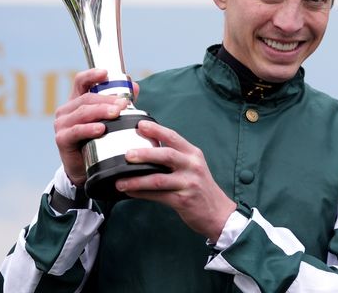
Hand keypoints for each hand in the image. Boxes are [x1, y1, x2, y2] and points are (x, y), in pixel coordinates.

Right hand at [53, 69, 138, 185]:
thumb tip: (135, 86)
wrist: (84, 169)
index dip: (92, 75)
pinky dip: (89, 129)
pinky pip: (76, 131)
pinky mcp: (62, 139)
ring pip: (83, 112)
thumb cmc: (96, 140)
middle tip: (124, 103)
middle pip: (87, 98)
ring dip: (101, 111)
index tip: (106, 73)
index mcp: (77, 101)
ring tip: (116, 113)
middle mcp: (66, 110)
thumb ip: (120, 103)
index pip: (81, 82)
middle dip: (107, 99)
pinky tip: (101, 129)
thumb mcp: (108, 120)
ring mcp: (62, 124)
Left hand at [115, 120, 236, 241]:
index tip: (140, 125)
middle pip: (166, 155)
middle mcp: (192, 166)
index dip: (156, 130)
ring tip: (120, 182)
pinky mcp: (183, 200)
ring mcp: (189, 183)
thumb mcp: (193, 166)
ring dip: (137, 180)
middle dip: (144, 154)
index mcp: (193, 154)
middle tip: (127, 154)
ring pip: (158, 179)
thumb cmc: (201, 187)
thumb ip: (175, 157)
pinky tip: (130, 192)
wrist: (217, 212)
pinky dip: (141, 194)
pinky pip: (157, 196)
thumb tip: (146, 150)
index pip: (173, 137)